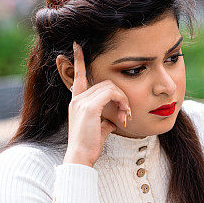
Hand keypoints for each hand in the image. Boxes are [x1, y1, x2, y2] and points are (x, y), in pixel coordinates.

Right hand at [63, 42, 130, 166]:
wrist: (81, 156)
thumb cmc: (90, 145)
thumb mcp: (100, 127)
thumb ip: (107, 118)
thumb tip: (117, 118)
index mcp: (77, 101)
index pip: (78, 76)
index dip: (78, 60)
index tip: (77, 46)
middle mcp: (77, 98)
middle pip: (106, 83)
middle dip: (121, 95)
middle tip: (127, 113)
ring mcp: (81, 102)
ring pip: (110, 87)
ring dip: (123, 100)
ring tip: (126, 116)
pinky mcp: (89, 107)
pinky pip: (111, 94)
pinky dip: (122, 102)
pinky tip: (124, 114)